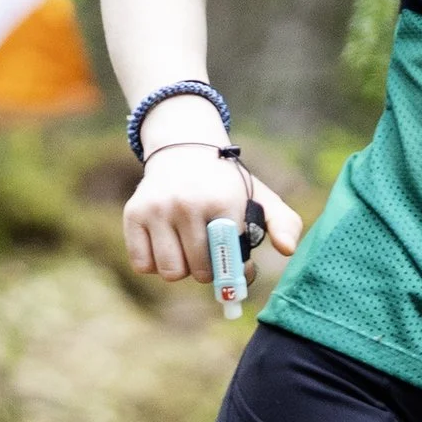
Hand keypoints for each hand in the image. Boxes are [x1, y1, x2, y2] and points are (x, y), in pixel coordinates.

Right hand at [123, 145, 303, 285]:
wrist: (184, 149)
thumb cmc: (226, 185)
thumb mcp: (262, 198)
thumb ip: (285, 224)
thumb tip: (287, 250)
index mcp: (223, 200)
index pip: (230, 259)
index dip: (236, 270)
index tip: (237, 264)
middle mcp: (188, 202)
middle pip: (200, 271)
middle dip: (209, 270)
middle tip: (211, 252)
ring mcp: (157, 208)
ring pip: (171, 272)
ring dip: (182, 269)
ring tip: (189, 249)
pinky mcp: (133, 213)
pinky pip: (143, 265)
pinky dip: (155, 264)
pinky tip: (167, 245)